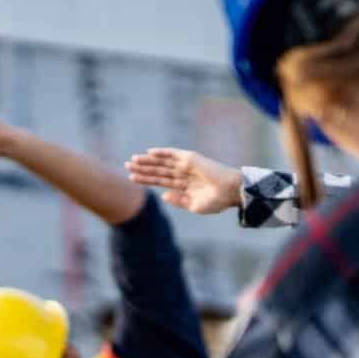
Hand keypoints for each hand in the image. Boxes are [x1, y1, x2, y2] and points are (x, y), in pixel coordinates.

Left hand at [125, 148, 242, 214]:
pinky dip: (162, 152)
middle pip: (158, 170)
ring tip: (133, 160)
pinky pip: (174, 154)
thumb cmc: (217, 201)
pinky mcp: (192, 159)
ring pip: (163, 162)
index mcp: (183, 186)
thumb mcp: (195, 205)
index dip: (145, 179)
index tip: (131, 177)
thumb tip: (163, 195)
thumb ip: (178, 200)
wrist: (232, 192)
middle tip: (126, 166)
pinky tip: (149, 152)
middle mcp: (183, 174)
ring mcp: (187, 166)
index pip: (160, 181)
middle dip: (142, 168)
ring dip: (148, 160)